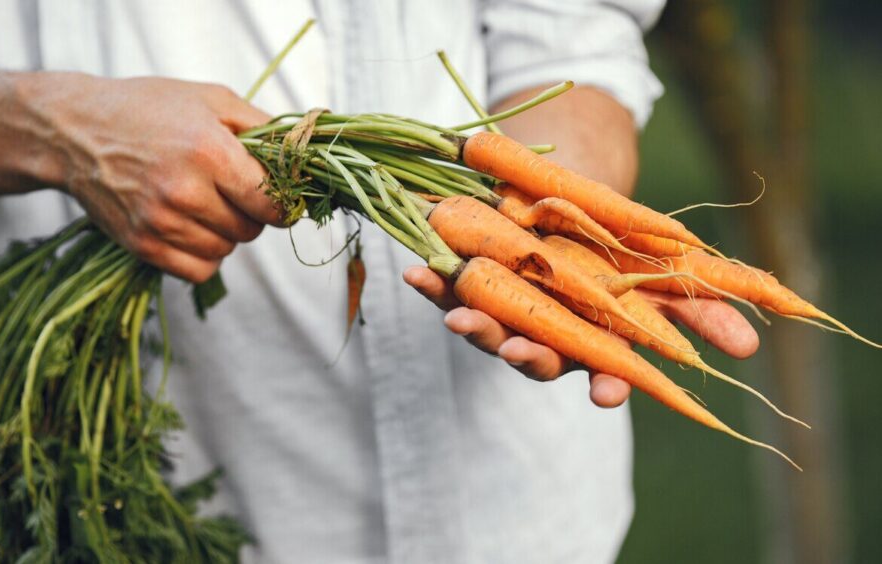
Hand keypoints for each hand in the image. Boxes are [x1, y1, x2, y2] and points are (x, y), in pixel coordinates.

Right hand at [30, 75, 280, 281]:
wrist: (75, 131)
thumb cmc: (149, 108)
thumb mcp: (211, 100)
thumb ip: (264, 127)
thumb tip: (307, 156)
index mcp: (208, 151)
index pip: (271, 201)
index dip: (286, 204)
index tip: (283, 199)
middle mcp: (184, 191)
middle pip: (251, 229)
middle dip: (252, 213)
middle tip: (233, 191)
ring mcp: (160, 222)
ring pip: (227, 250)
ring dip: (226, 233)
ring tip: (205, 203)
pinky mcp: (142, 246)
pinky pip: (199, 271)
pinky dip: (205, 255)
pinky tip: (193, 227)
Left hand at [403, 266, 759, 407]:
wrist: (572, 193)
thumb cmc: (623, 243)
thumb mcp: (667, 273)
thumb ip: (702, 310)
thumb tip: (749, 349)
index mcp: (595, 337)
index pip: (602, 371)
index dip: (605, 383)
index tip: (606, 393)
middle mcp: (547, 330)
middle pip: (535, 355)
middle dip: (525, 356)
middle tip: (514, 351)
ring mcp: (506, 306)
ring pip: (489, 327)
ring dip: (473, 324)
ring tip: (461, 316)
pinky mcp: (471, 280)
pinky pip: (449, 287)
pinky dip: (432, 281)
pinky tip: (417, 271)